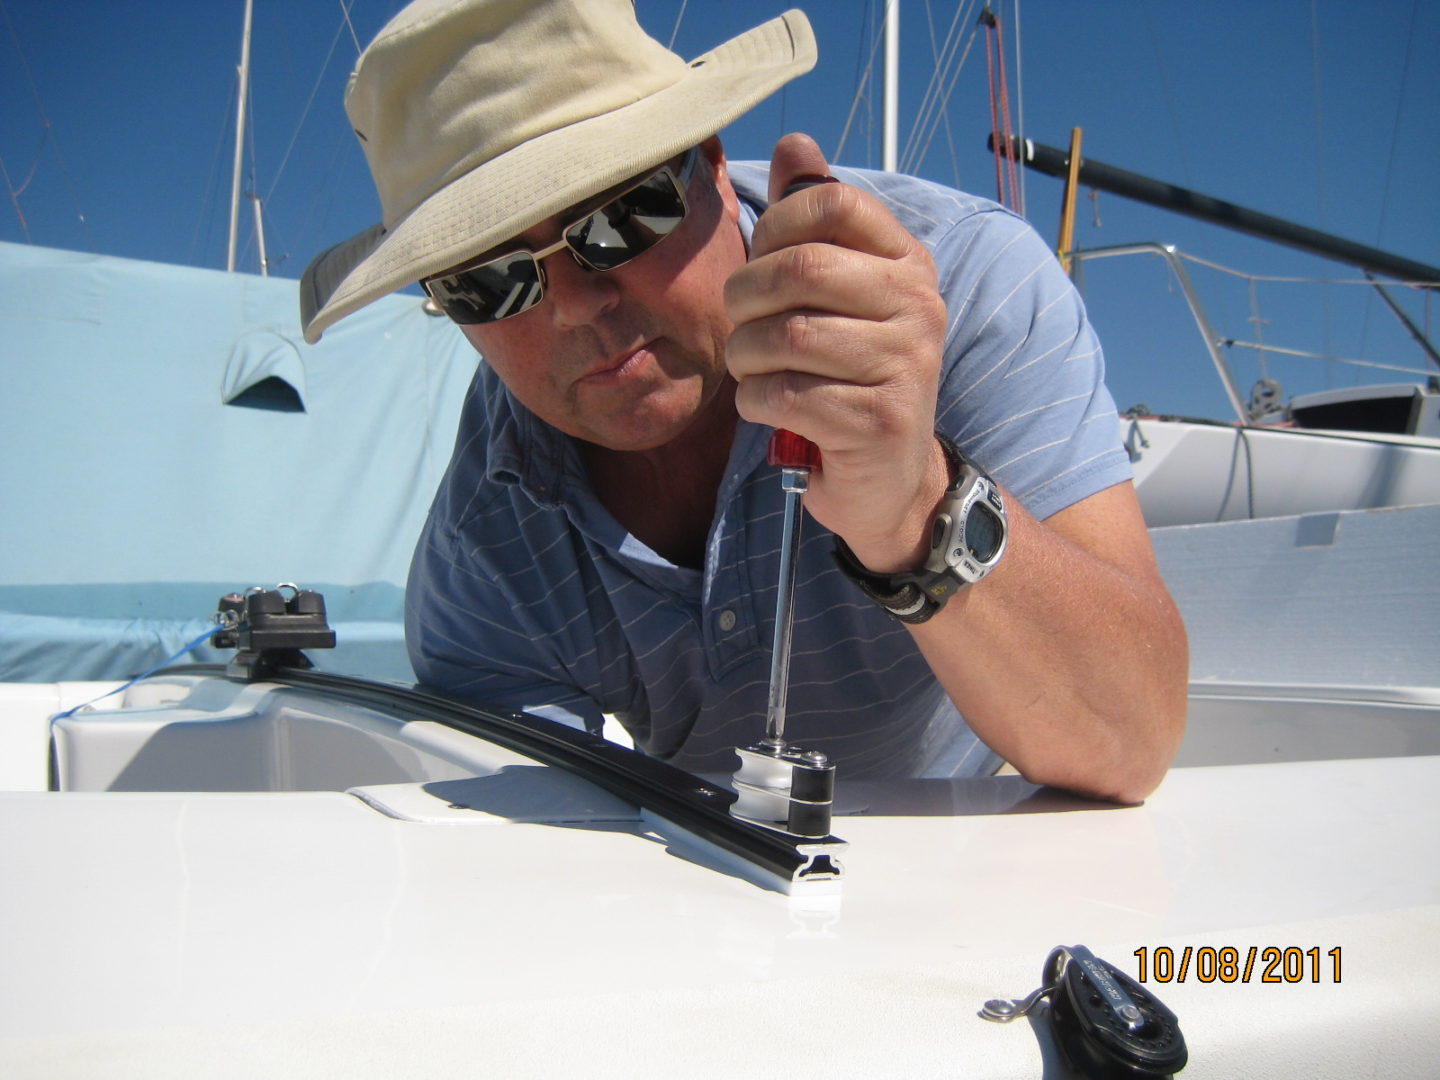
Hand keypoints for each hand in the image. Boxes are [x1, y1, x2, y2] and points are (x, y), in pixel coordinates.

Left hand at [724, 133, 949, 572]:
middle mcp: (918, 307)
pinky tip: (771, 409)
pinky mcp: (878, 422)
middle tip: (740, 325)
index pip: (834, 201)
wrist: (890, 479)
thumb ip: (814, 221)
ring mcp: (906, 366)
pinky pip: (782, 395)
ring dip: (745, 358)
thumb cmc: (848, 375)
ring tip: (754, 370)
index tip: (762, 260)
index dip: (775, 226)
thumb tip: (795, 143)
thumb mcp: (837, 294)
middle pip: (800, 269)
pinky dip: (757, 403)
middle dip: (745, 298)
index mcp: (908, 263)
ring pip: (784, 337)